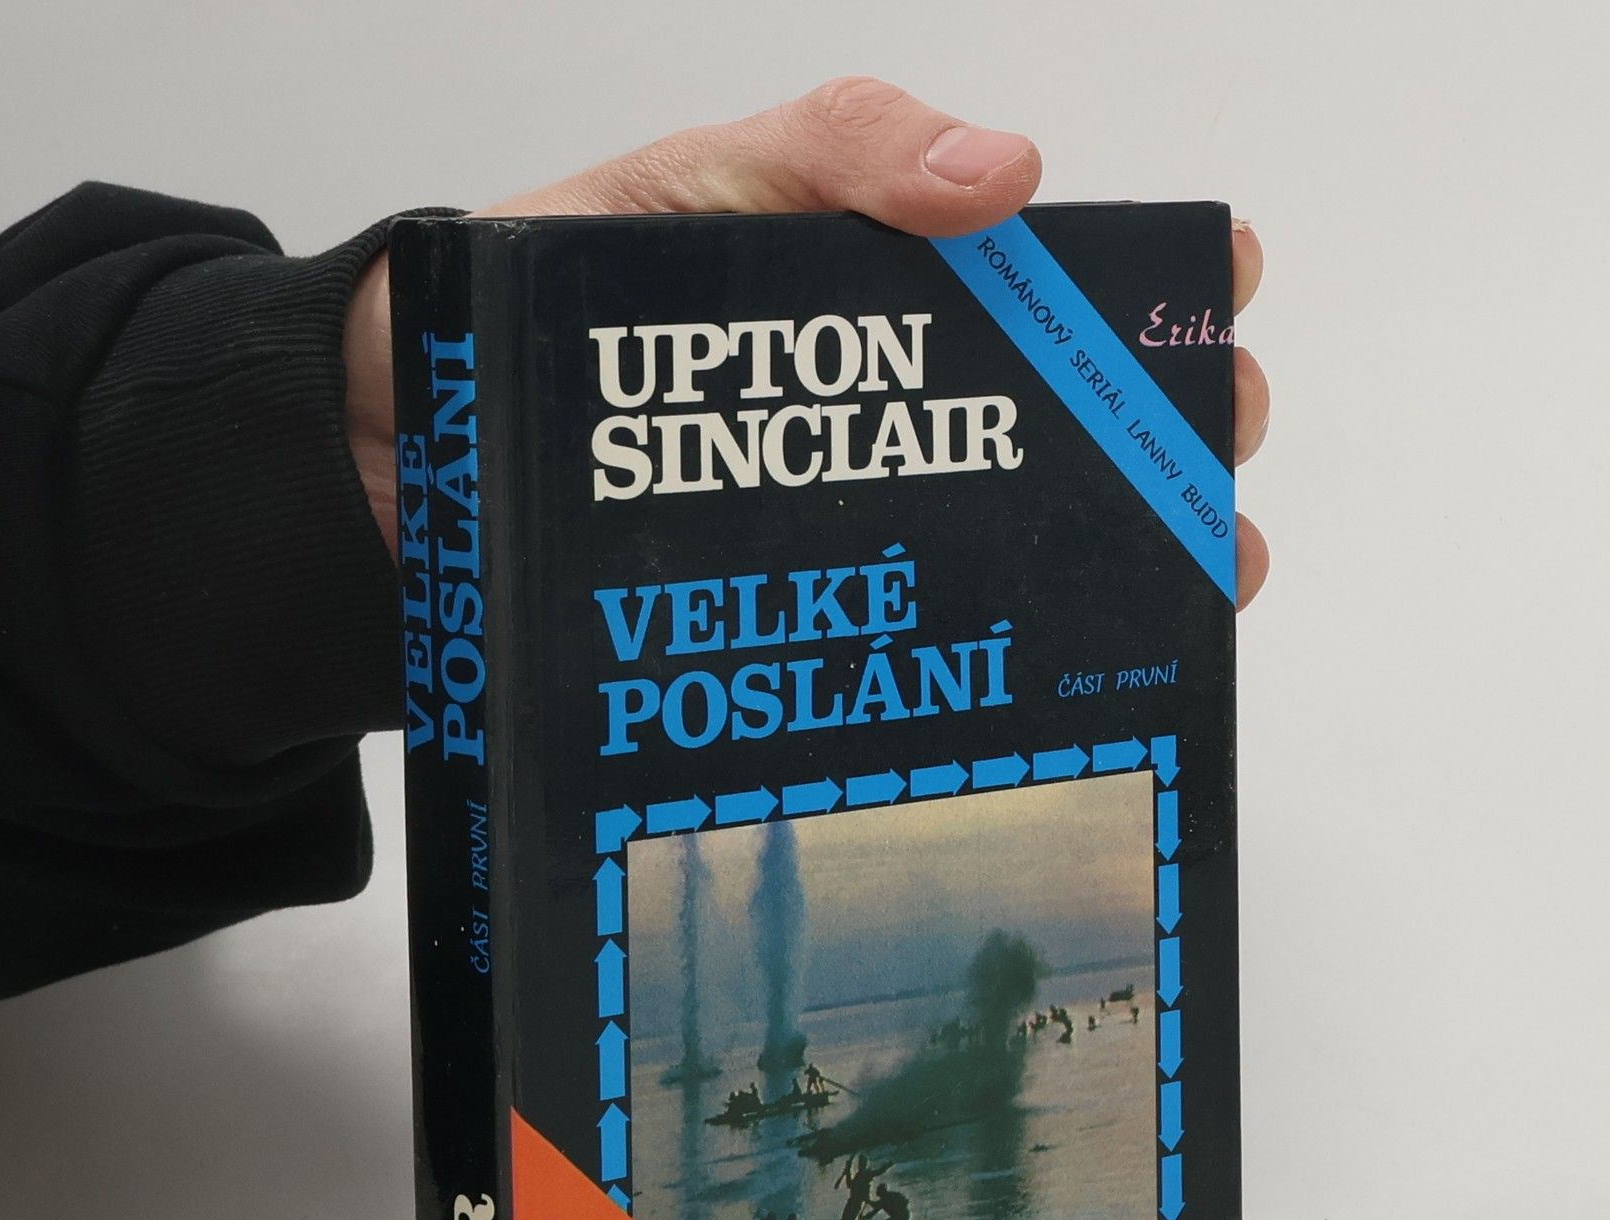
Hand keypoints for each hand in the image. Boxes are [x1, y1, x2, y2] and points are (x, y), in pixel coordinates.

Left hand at [343, 77, 1268, 605]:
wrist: (391, 455)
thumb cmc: (526, 301)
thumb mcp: (681, 187)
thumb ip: (833, 153)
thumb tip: (1007, 175)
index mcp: (867, 294)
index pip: (1039, 282)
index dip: (1141, 282)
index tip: (1218, 287)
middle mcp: (872, 417)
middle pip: (1056, 427)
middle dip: (1159, 435)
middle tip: (1210, 452)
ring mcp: (838, 525)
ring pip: (1007, 547)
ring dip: (1117, 568)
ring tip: (1191, 586)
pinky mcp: (793, 620)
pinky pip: (908, 640)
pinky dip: (994, 657)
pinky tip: (1051, 677)